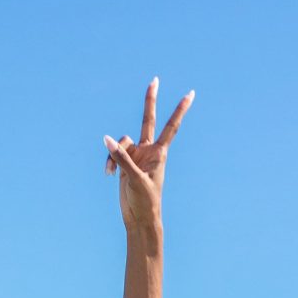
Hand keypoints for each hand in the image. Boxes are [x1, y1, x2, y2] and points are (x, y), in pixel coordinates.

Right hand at [105, 78, 193, 235]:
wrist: (138, 217)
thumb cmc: (145, 201)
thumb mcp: (133, 178)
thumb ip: (120, 157)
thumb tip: (107, 139)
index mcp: (159, 153)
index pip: (171, 126)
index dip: (180, 110)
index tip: (190, 94)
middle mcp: (149, 150)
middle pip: (149, 120)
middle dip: (150, 101)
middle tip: (154, 80)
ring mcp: (136, 155)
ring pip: (121, 142)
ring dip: (113, 154)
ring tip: (111, 173)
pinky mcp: (125, 163)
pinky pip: (114, 153)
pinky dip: (109, 161)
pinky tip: (108, 174)